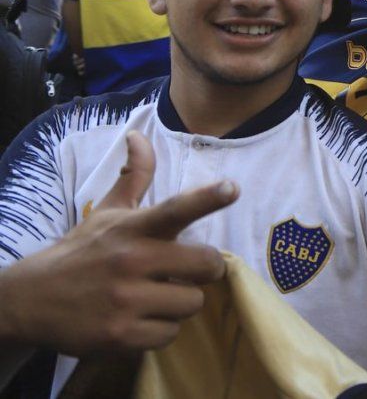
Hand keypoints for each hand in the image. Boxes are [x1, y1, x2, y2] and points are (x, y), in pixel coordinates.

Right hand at [0, 132, 235, 354]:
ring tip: (156, 297)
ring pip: (191, 302)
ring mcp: (125, 301)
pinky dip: (161, 330)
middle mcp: (131, 261)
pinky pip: (170, 334)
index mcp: (132, 228)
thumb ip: (134, 177)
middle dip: (205, 269)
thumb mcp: (107, 211)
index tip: (232, 188)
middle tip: (191, 270)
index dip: (207, 198)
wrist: (30, 300)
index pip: (174, 209)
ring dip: (180, 302)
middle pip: (205, 264)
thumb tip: (140, 135)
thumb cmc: (82, 252)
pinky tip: (141, 320)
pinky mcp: (121, 336)